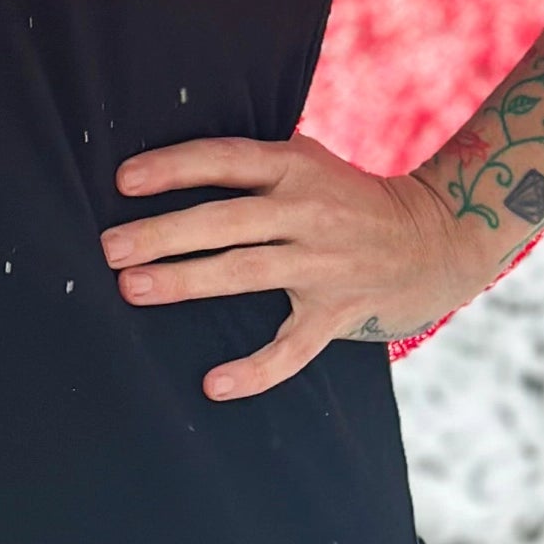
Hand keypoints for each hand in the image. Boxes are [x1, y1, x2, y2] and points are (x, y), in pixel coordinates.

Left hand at [98, 132, 488, 399]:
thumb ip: (250, 164)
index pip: (224, 159)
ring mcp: (323, 264)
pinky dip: (255, 369)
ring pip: (244, 273)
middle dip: (162, 233)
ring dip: (185, 281)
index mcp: (294, 165)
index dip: (173, 167)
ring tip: (132, 288)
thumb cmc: (345, 194)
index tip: (123, 180)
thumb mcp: (304, 160)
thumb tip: (164, 165)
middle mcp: (307, 211)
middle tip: (109, 248)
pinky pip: (292, 348)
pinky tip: (214, 384)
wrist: (433, 236)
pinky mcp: (338, 312)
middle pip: (224, 221)